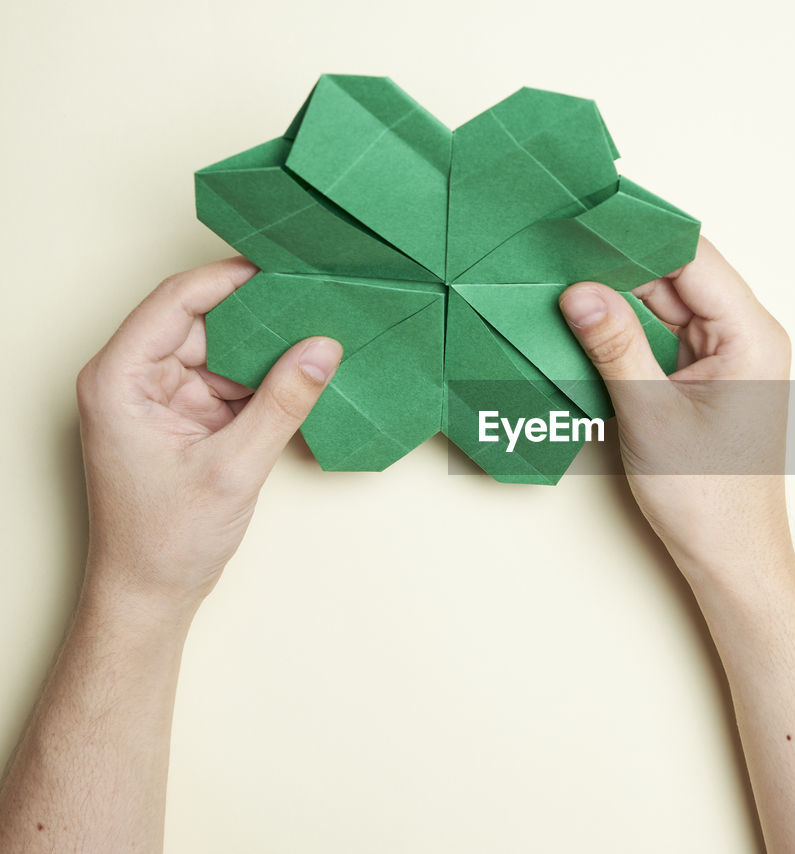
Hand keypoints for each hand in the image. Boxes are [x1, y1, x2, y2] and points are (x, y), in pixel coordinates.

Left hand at [76, 258, 341, 616]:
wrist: (149, 596)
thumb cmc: (163, 541)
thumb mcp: (234, 466)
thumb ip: (283, 402)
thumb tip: (323, 350)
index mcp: (118, 380)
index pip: (176, 302)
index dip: (230, 280)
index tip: (282, 270)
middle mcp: (133, 380)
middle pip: (203, 323)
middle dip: (260, 318)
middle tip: (315, 303)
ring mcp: (160, 399)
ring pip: (223, 352)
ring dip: (268, 352)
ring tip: (318, 339)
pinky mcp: (185, 419)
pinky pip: (231, 383)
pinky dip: (265, 382)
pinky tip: (303, 377)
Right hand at [558, 238, 791, 580]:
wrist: (732, 557)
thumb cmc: (709, 498)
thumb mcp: (651, 415)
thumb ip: (615, 346)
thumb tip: (579, 291)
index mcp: (752, 336)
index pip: (693, 257)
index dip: (638, 234)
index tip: (586, 220)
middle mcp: (748, 336)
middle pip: (680, 274)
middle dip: (621, 261)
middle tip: (561, 247)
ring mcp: (730, 354)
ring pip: (669, 300)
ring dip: (620, 292)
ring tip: (564, 276)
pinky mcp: (709, 374)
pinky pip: (666, 331)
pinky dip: (629, 323)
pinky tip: (589, 317)